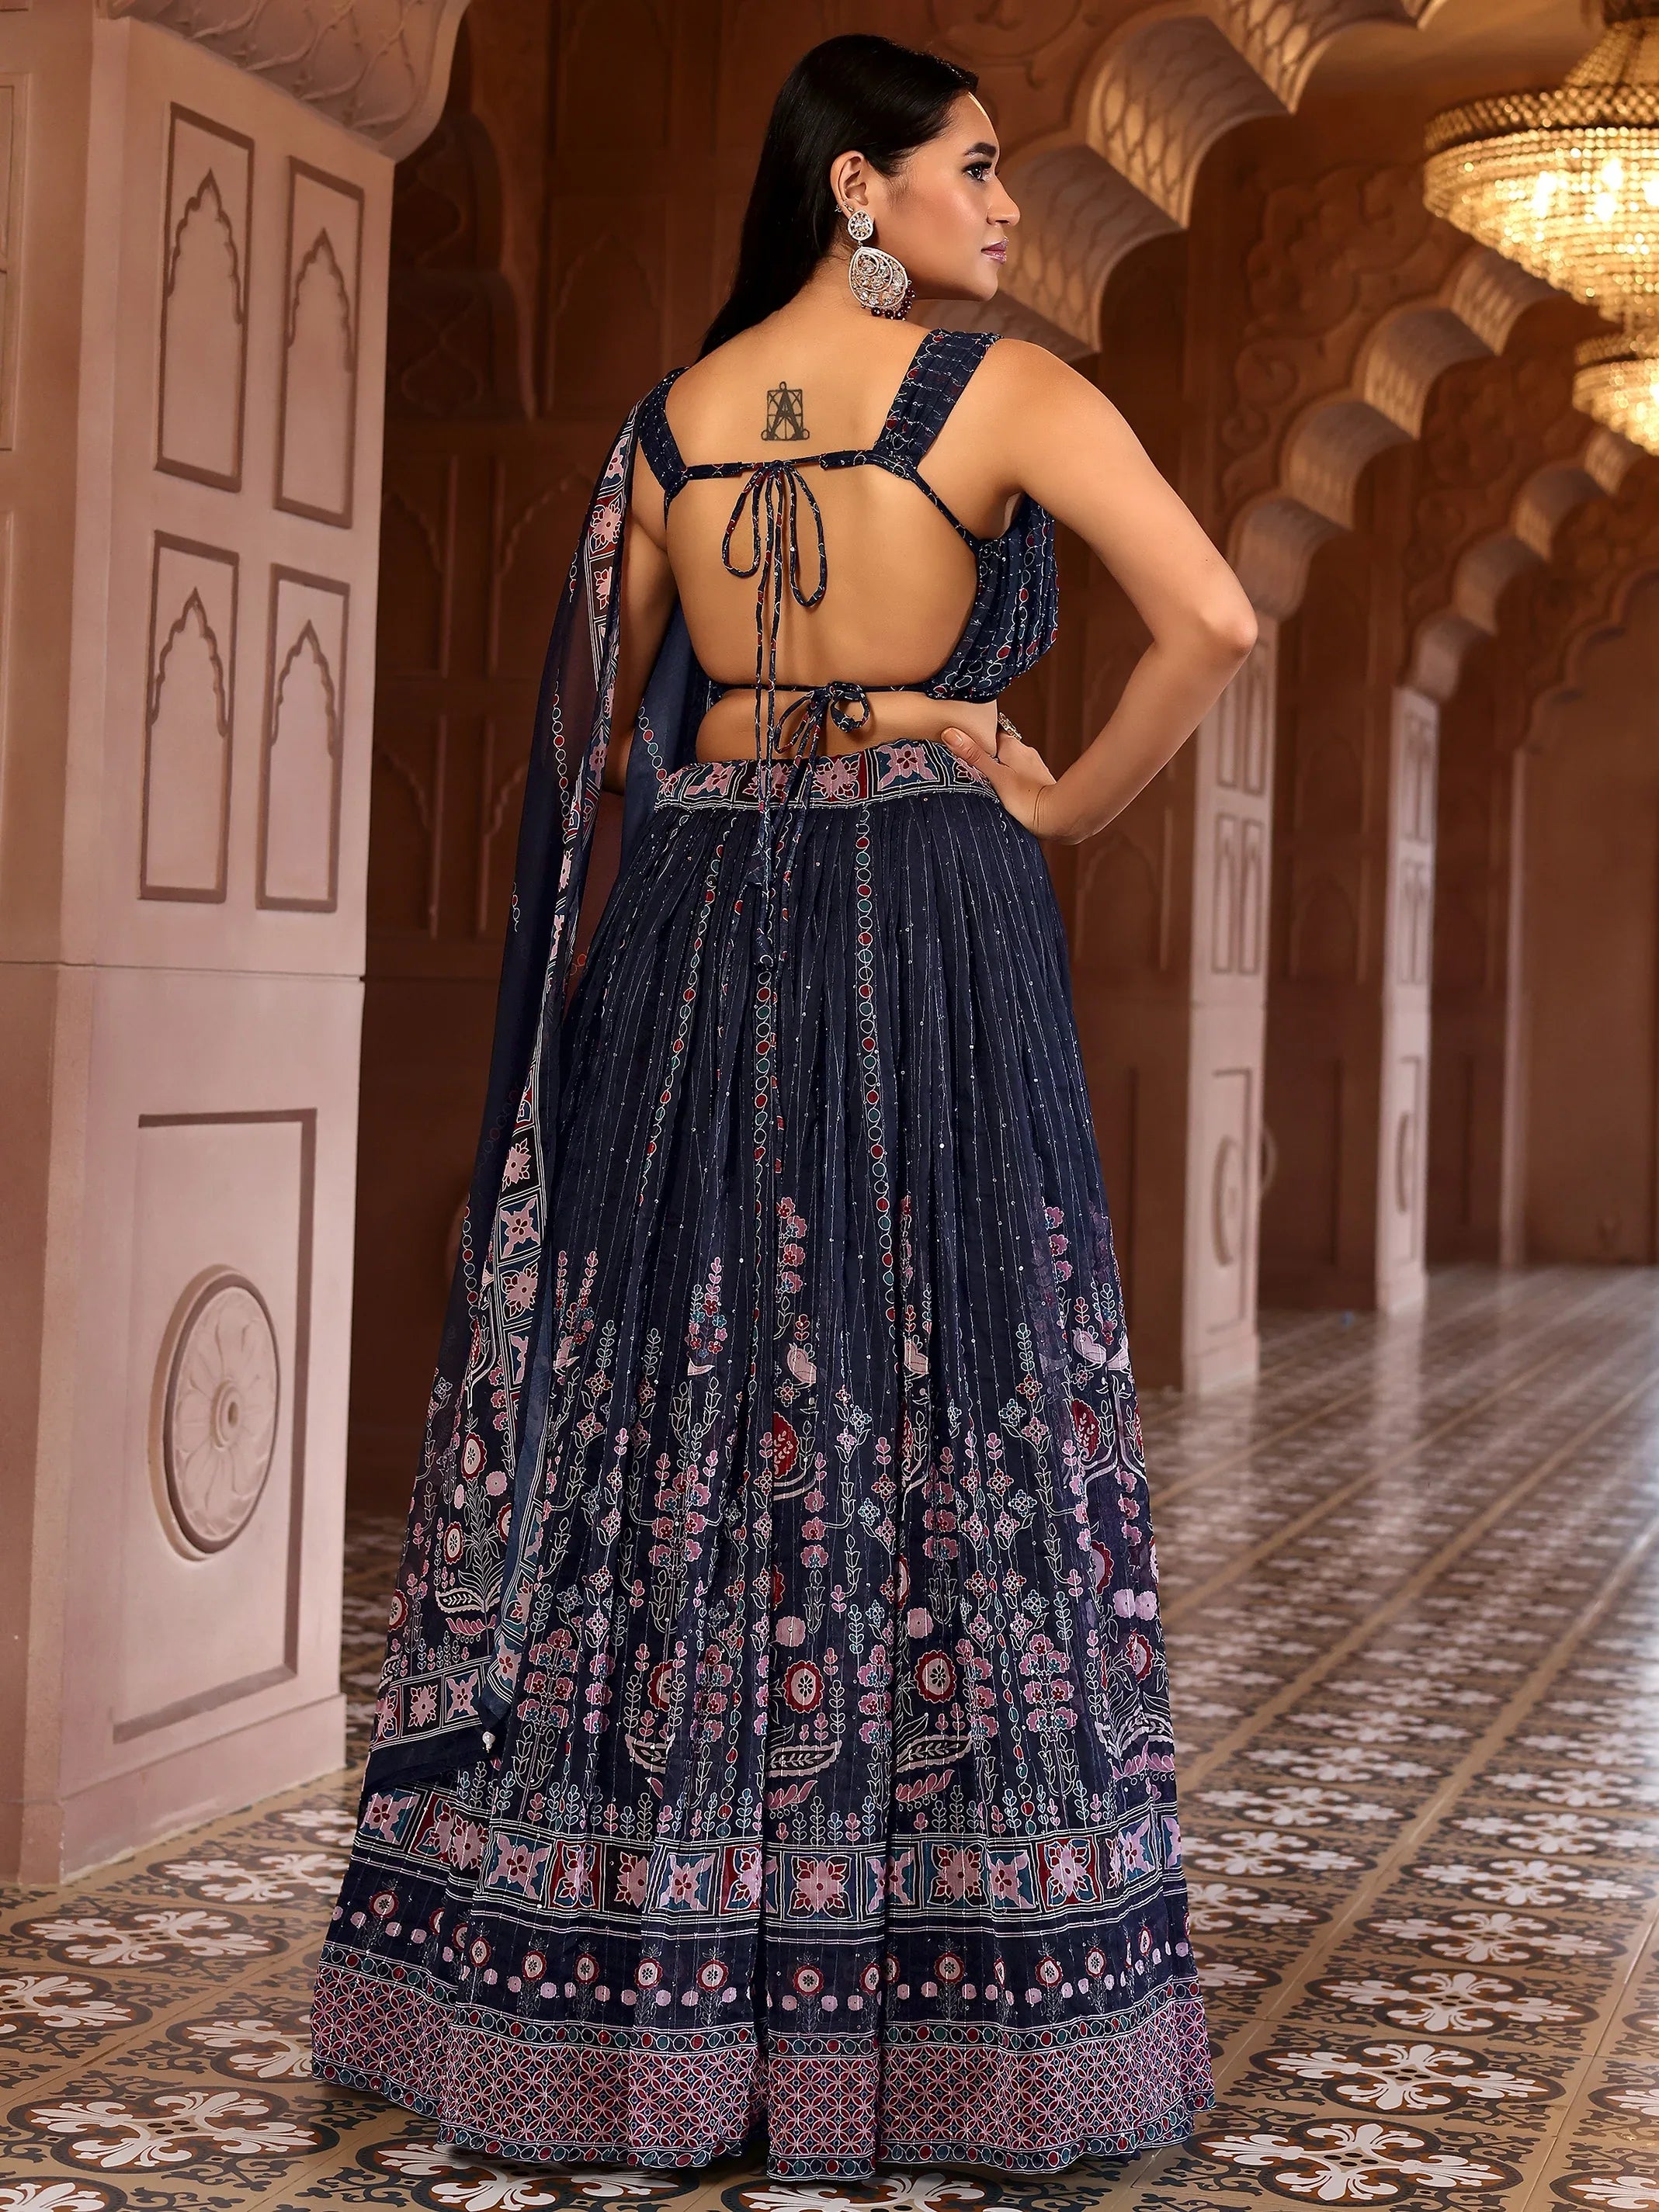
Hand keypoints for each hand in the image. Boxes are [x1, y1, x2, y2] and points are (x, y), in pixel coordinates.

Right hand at [939, 714, 1064, 838]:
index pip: (989, 731)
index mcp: (1012, 745)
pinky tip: (1001, 791)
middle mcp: (1024, 751)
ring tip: (981, 780)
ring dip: (997, 768)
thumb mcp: (995, 776)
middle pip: (998, 747)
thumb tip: (951, 734)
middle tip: (965, 764)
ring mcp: (1032, 766)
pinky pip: (1017, 775)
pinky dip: (1008, 779)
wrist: (1057, 817)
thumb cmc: (1027, 798)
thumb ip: (974, 756)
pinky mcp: (1037, 781)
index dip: (974, 736)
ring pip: (1008, 762)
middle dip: (984, 754)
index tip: (959, 743)